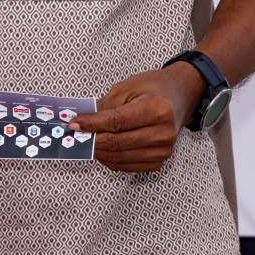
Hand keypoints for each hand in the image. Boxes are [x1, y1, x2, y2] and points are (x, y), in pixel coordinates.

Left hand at [69, 64, 204, 172]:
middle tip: (76, 136)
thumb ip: (105, 107)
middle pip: (118, 142)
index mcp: (157, 109)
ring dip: (100, 152)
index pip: (117, 122)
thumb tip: (82, 123)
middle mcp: (164, 132)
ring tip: (86, 143)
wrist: (179, 96)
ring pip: (121, 157)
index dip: (92, 125)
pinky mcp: (160, 160)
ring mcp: (164, 149)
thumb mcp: (127, 88)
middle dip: (93, 140)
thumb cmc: (153, 89)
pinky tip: (102, 151)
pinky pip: (129, 165)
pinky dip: (111, 160)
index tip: (75, 124)